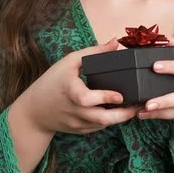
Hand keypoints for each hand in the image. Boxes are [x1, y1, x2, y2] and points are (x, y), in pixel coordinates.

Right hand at [15, 38, 143, 134]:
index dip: (105, 98)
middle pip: (102, 119)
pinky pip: (99, 127)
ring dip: (120, 118)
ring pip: (103, 125)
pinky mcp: (80, 131)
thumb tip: (115, 42)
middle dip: (124, 115)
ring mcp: (77, 123)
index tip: (120, 96)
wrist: (34, 111)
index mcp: (70, 91)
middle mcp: (74, 111)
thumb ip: (94, 52)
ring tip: (135, 108)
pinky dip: (109, 121)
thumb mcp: (69, 62)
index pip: (87, 98)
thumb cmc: (52, 81)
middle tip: (139, 105)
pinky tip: (119, 112)